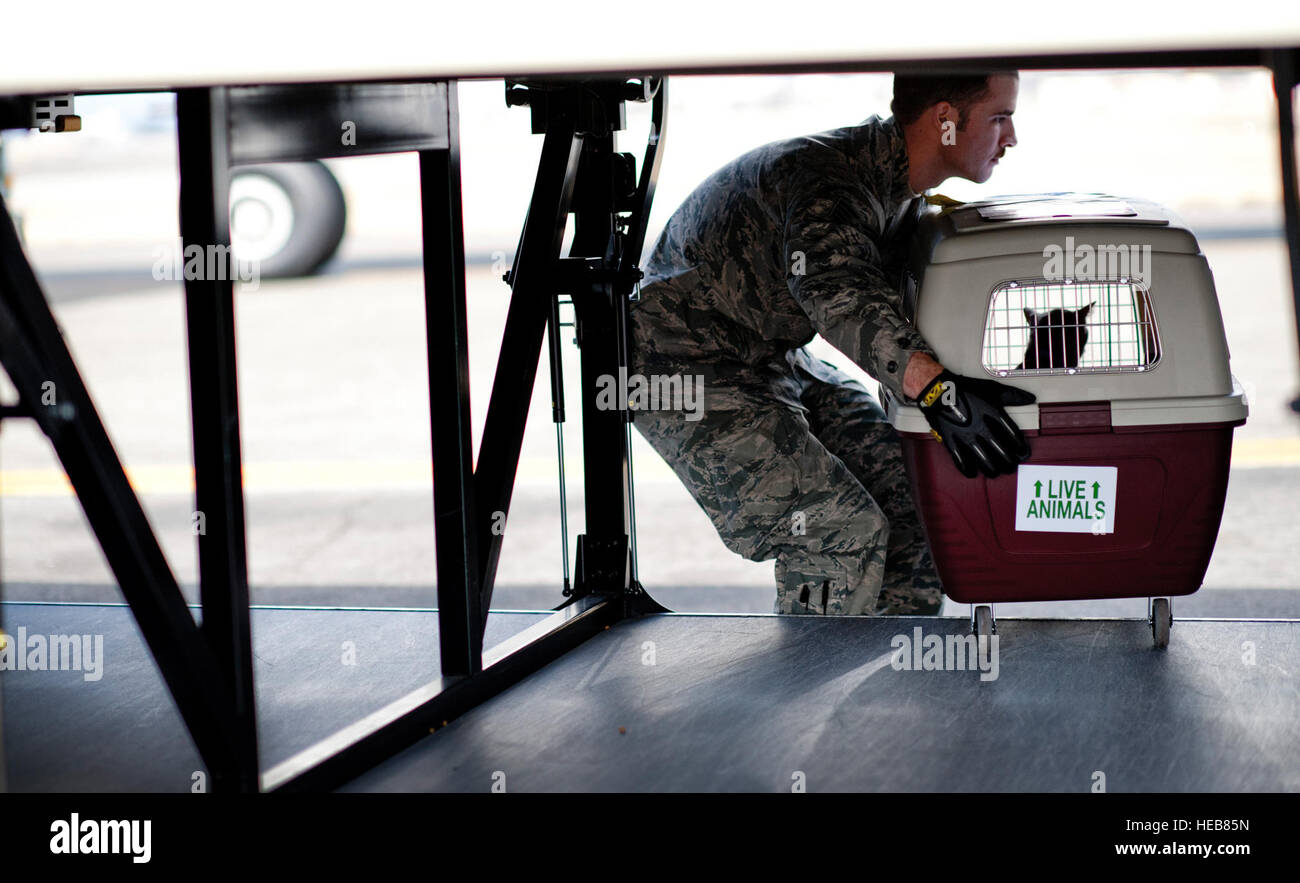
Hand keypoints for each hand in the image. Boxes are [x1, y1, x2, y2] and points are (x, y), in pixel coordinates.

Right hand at [916, 370, 1035, 477]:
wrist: (938, 392)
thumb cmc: (964, 389)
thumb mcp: (991, 389)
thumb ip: (1011, 395)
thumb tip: (1029, 398)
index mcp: (994, 415)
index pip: (1013, 436)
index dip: (1020, 447)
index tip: (1023, 452)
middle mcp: (982, 428)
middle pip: (1002, 453)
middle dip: (1009, 462)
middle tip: (1011, 465)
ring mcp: (967, 437)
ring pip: (984, 461)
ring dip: (992, 469)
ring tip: (995, 472)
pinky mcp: (952, 442)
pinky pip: (961, 461)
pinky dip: (967, 469)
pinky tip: (971, 472)